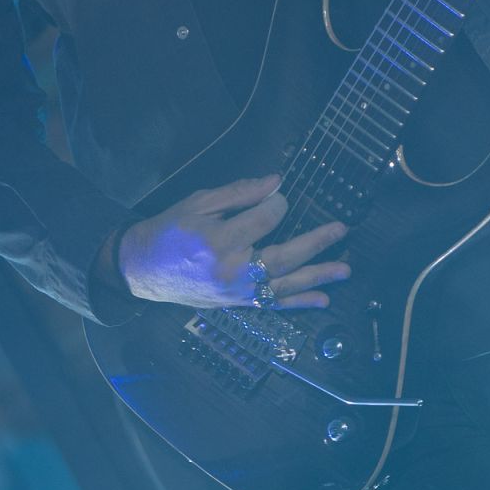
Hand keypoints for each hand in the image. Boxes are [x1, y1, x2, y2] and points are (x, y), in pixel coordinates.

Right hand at [117, 173, 349, 309]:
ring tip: (344, 270)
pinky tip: (321, 300)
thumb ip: (240, 193)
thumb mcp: (200, 202)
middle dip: (316, 243)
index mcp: (221, 241)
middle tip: (341, 230)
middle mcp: (233, 271)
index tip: (278, 196)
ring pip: (285, 285)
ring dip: (317, 277)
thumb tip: (277, 183)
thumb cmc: (171, 230)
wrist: (144, 268)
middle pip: (284, 256)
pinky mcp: (237, 305)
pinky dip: (299, 303)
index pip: (266, 219)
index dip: (277, 203)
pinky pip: (273, 305)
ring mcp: (236, 293)